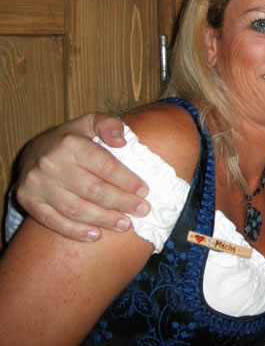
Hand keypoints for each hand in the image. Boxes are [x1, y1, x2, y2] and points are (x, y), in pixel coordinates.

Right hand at [14, 113, 149, 241]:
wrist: (34, 151)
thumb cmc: (72, 139)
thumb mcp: (90, 122)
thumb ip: (109, 125)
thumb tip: (122, 141)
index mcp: (71, 143)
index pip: (105, 166)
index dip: (127, 180)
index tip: (145, 191)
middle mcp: (51, 163)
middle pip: (93, 190)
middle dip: (121, 202)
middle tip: (142, 210)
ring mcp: (37, 184)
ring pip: (75, 208)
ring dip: (103, 220)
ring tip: (125, 225)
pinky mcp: (27, 200)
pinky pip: (53, 221)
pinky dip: (75, 231)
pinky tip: (96, 235)